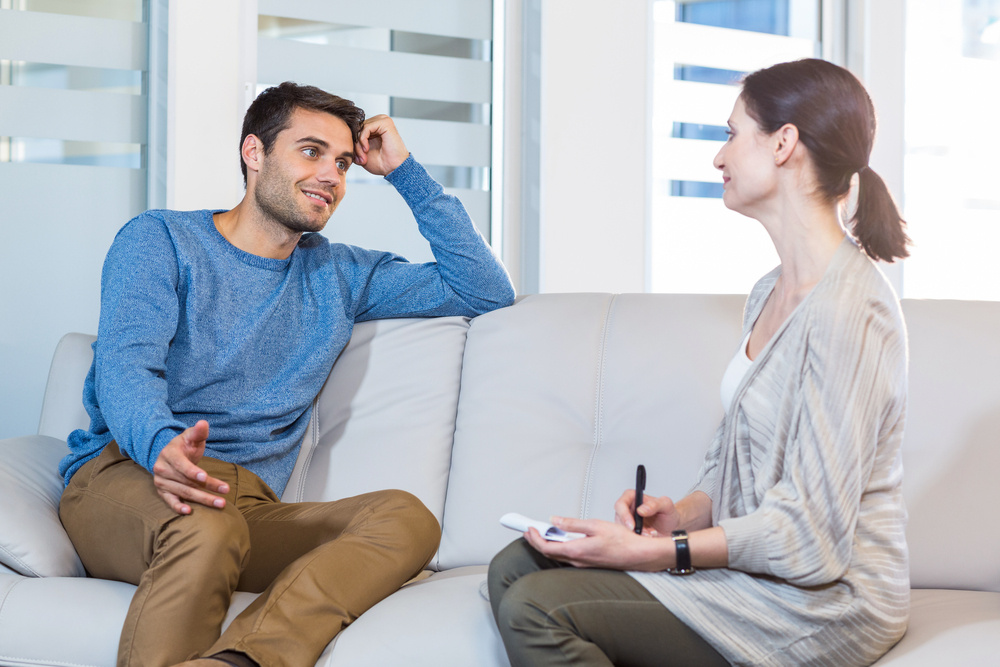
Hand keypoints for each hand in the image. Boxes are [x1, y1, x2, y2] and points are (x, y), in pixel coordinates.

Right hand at [151, 420, 228, 514]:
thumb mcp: (191, 437)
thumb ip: (198, 432)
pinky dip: (178, 507)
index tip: (205, 477)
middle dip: (207, 488)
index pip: (182, 465)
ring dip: (202, 499)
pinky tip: (189, 511)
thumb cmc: (184, 445)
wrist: (169, 455)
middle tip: (225, 494)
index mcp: (169, 454)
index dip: (193, 472)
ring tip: (220, 503)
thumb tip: (203, 423)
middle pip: (187, 481)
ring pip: (184, 492)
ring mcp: (161, 482)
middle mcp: (162, 469)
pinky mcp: (163, 491)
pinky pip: (169, 501)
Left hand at [354, 114, 408, 175]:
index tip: (357, 158)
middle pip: (357, 128)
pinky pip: (365, 128)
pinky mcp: (385, 123)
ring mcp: (382, 120)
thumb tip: (342, 139)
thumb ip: (353, 144)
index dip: (353, 144)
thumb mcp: (361, 153)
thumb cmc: (381, 163)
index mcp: (374, 127)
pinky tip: (366, 149)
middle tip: (360, 159)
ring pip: (360, 128)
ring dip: (358, 144)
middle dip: (355, 145)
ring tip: (363, 156)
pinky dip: (363, 139)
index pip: (356, 130)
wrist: (394, 169)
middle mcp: (378, 121)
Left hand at [523, 516, 668, 570]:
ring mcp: (583, 563)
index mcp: (577, 551)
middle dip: (536, 541)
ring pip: (558, 555)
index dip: (534, 538)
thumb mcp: (595, 525)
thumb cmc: (623, 541)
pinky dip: (558, 547)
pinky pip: (567, 556)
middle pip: (549, 553)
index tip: (528, 528)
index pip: (547, 548)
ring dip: (546, 544)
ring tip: (540, 533)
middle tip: (528, 530)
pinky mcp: (588, 563)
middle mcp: (578, 560)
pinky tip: (559, 539)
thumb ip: (572, 524)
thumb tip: (555, 521)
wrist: (639, 555)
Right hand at [614, 489, 680, 536]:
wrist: (673, 528)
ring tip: (651, 534)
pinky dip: (639, 540)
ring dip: (637, 535)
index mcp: (633, 497)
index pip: (621, 504)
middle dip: (631, 528)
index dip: (624, 515)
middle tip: (644, 533)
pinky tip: (649, 537)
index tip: (632, 525)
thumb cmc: (668, 514)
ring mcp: (628, 522)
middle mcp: (628, 509)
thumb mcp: (666, 505)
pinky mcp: (631, 533)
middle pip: (619, 519)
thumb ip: (655, 504)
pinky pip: (629, 538)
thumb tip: (641, 510)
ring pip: (624, 530)